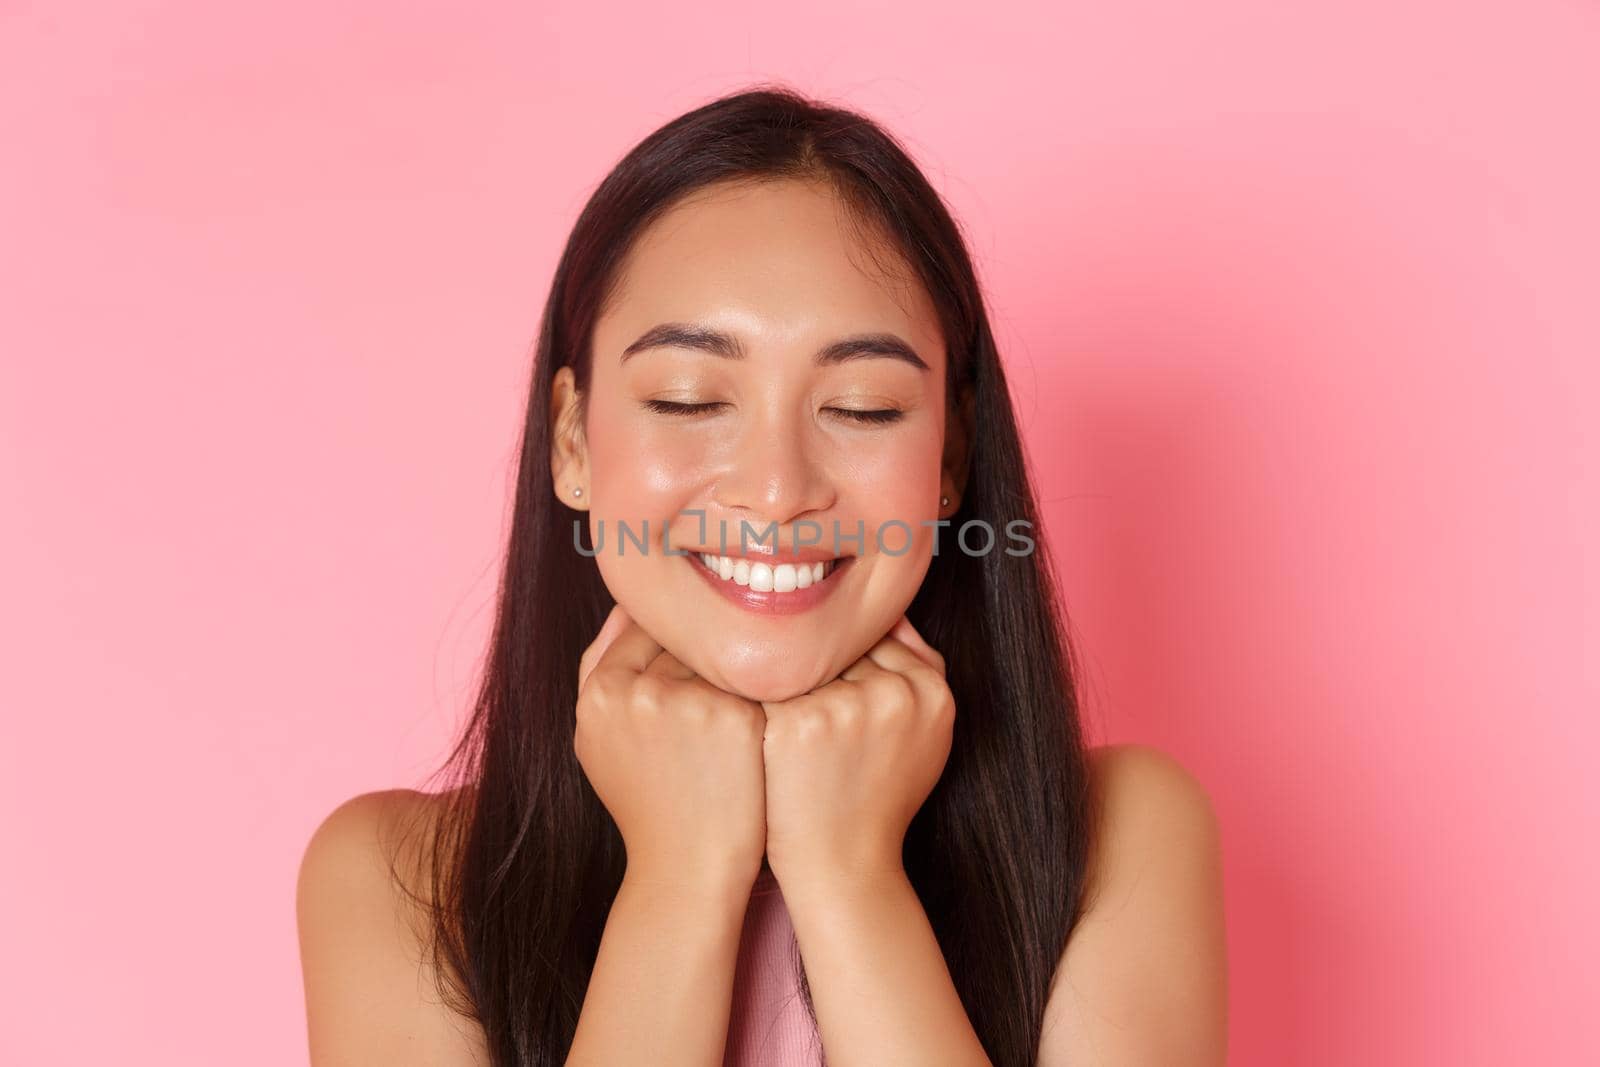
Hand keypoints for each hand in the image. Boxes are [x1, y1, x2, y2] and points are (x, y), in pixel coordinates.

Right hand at [574, 605, 767, 892]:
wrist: (687, 868)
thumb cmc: (647, 801)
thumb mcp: (599, 738)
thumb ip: (600, 669)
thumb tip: (626, 605)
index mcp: (599, 692)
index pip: (640, 626)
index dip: (673, 637)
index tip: (699, 651)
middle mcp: (637, 691)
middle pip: (683, 635)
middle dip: (707, 644)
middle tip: (732, 656)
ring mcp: (687, 702)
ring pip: (721, 650)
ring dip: (739, 659)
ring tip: (762, 670)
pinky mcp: (734, 717)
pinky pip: (754, 675)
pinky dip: (767, 682)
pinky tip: (783, 693)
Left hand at [760, 615, 954, 886]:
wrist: (843, 866)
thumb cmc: (876, 799)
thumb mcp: (921, 736)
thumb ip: (916, 672)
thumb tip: (890, 610)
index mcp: (933, 693)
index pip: (883, 637)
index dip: (851, 662)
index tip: (830, 686)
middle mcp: (895, 694)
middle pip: (843, 645)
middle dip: (819, 666)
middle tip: (798, 695)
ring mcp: (845, 706)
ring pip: (805, 659)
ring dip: (785, 676)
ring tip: (769, 704)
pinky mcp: (798, 722)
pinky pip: (766, 681)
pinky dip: (753, 694)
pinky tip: (743, 714)